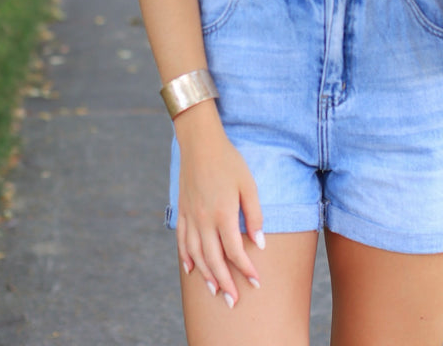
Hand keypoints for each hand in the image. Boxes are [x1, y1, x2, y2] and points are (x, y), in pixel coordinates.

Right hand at [174, 103, 263, 308]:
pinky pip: (182, 241)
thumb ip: (254, 214)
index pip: (235, 250)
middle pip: (214, 259)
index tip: (256, 281)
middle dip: (225, 282)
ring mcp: (191, 216)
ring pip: (197, 254)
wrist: (200, 142)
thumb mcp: (248, 184)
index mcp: (223, 213)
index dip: (246, 268)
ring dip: (206, 276)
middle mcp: (204, 219)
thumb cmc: (228, 161)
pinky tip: (191, 270)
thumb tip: (260, 243)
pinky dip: (186, 258)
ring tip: (216, 292)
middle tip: (234, 301)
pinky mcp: (183, 211)